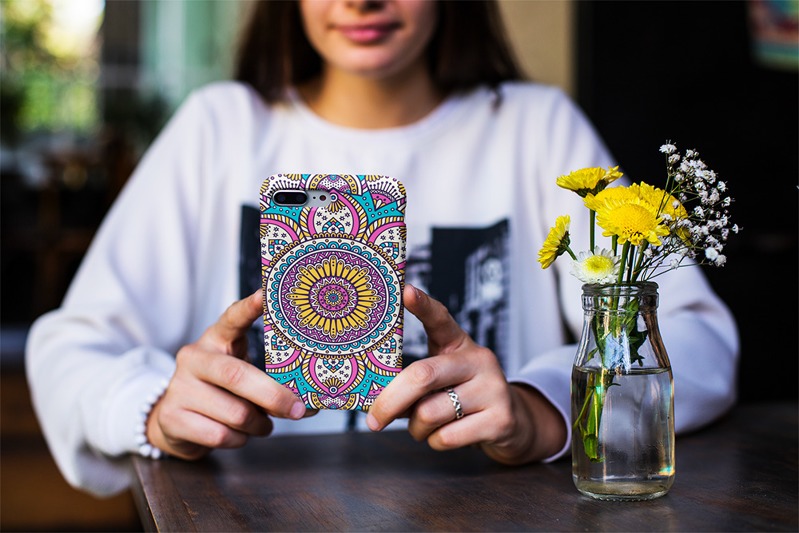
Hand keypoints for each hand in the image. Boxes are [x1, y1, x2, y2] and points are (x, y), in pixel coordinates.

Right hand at [146, 289, 307, 459]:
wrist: (174, 419)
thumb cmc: (222, 392)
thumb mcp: (243, 375)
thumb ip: (270, 381)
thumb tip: (312, 402)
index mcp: (215, 339)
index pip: (231, 318)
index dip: (249, 307)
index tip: (266, 295)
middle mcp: (194, 358)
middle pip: (237, 375)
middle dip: (273, 396)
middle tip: (298, 409)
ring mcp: (179, 387)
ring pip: (234, 413)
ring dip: (258, 424)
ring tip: (261, 424)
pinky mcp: (171, 417)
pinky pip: (220, 435)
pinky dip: (239, 440)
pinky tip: (238, 434)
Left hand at [366, 285, 565, 463]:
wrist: (512, 423)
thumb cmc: (462, 397)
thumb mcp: (442, 379)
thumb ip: (415, 382)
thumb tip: (374, 401)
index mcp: (458, 344)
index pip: (440, 318)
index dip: (422, 305)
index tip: (405, 290)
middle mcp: (478, 360)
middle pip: (422, 375)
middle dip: (390, 401)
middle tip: (373, 420)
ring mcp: (493, 388)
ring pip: (430, 413)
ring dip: (416, 428)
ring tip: (424, 426)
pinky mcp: (500, 419)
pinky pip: (446, 437)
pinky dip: (435, 442)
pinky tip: (445, 435)